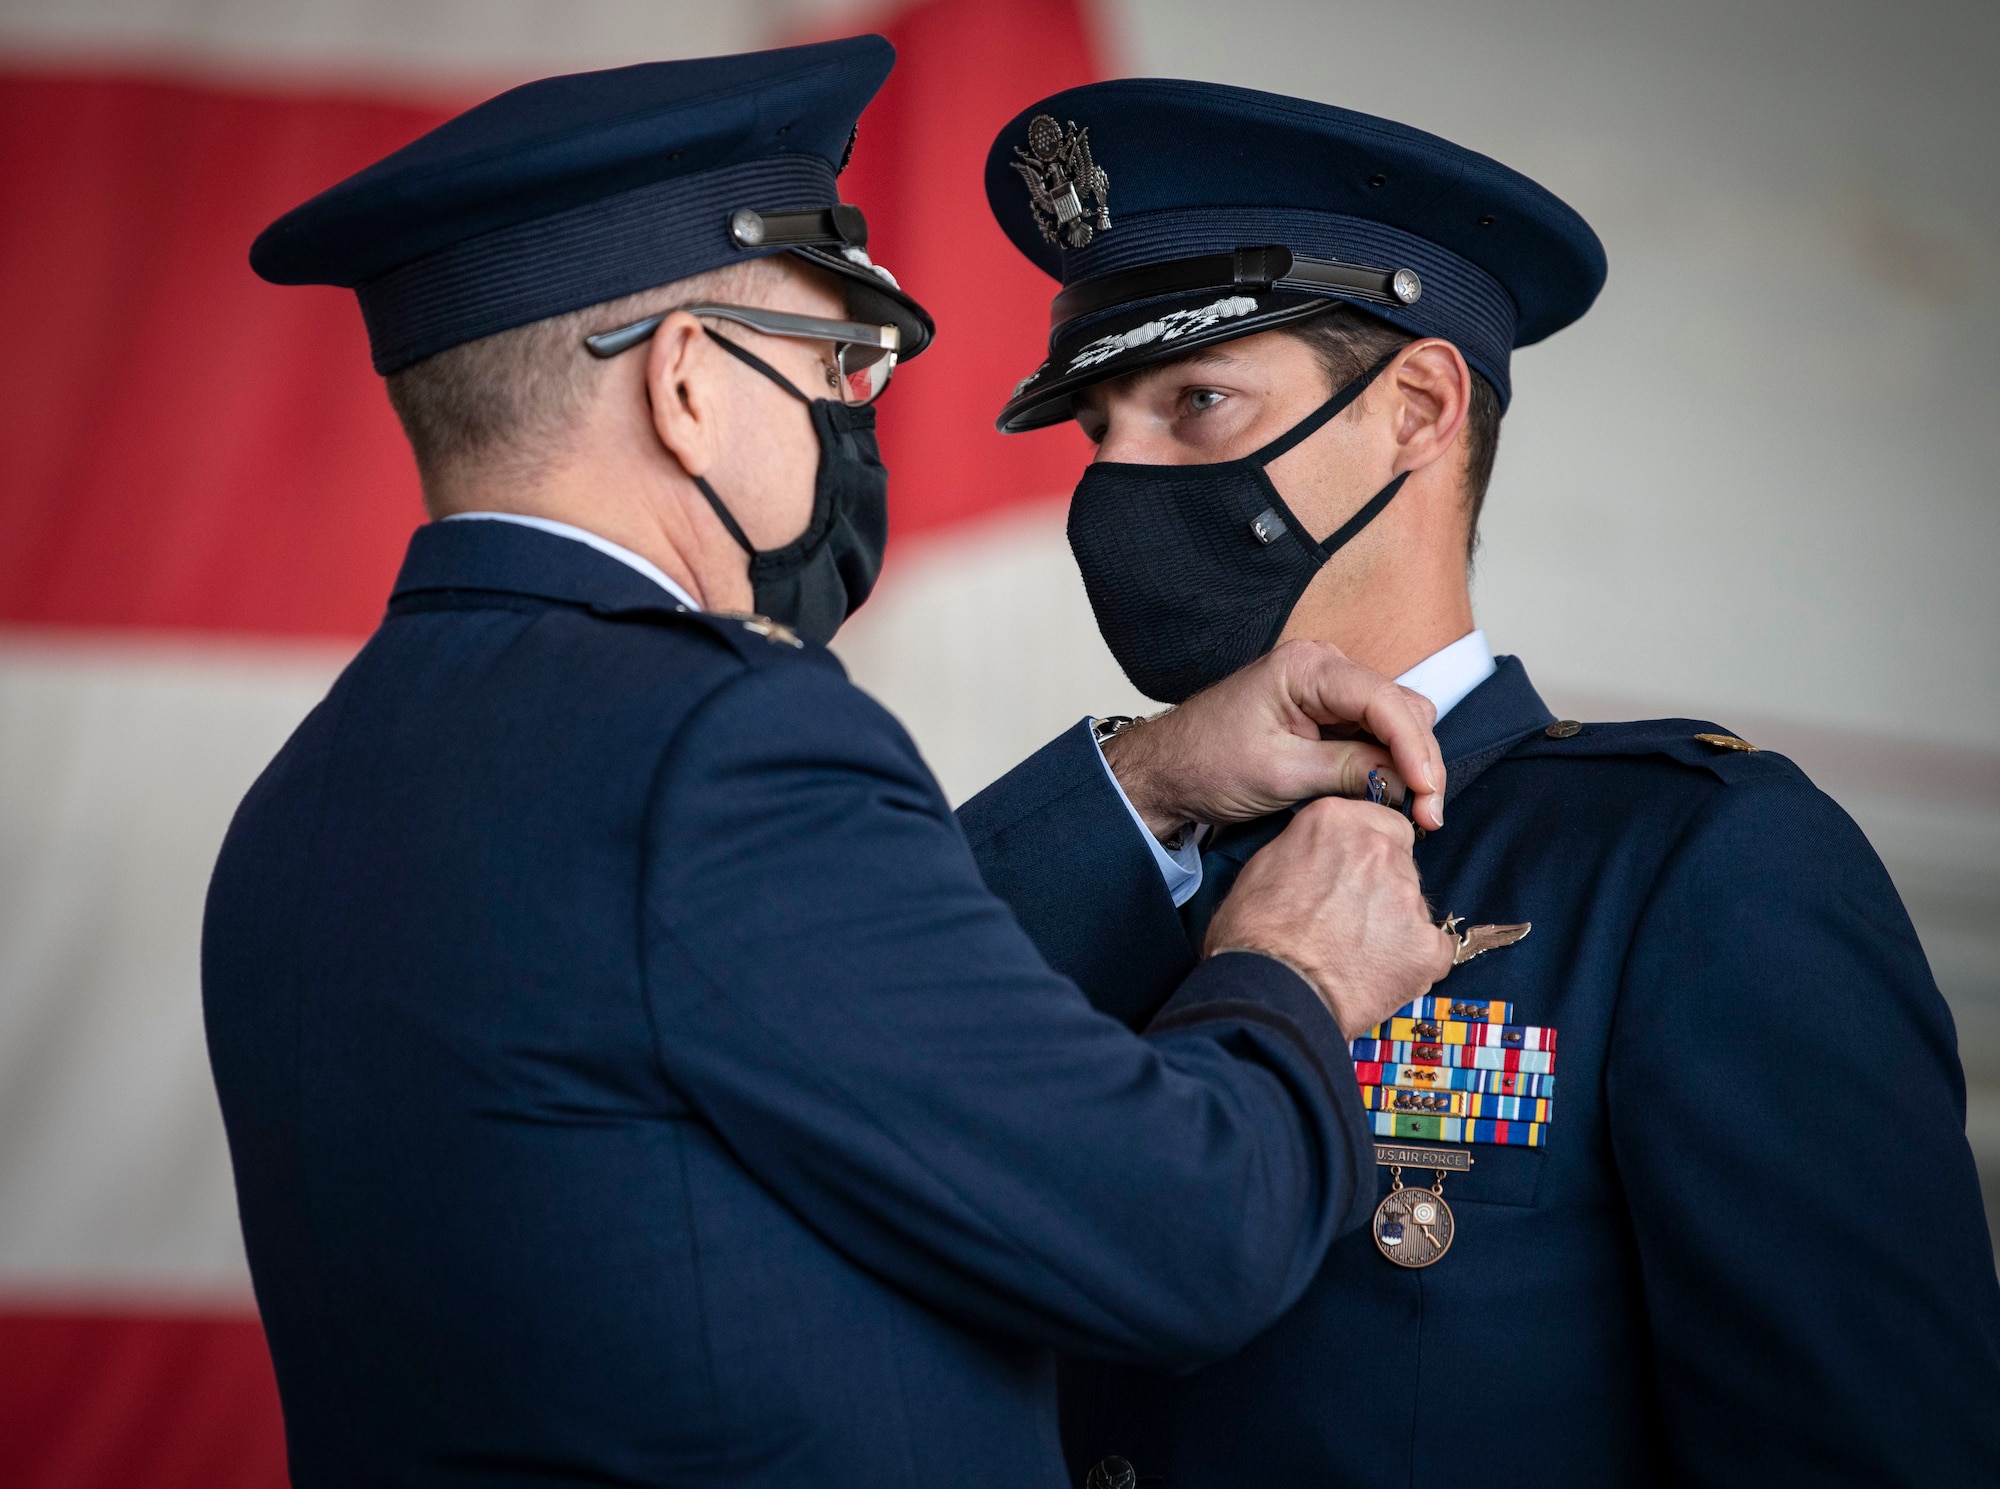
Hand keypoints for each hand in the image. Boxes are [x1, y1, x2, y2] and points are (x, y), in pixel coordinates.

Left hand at [1101, 640, 1444, 838]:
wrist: (1167, 772)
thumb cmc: (1206, 765)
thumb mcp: (1280, 773)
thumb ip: (1349, 771)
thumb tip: (1405, 781)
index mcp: (1307, 666)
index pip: (1385, 701)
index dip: (1415, 749)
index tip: (1428, 794)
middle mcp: (1323, 666)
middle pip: (1401, 708)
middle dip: (1420, 760)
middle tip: (1428, 815)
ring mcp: (1326, 688)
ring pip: (1395, 722)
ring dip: (1409, 765)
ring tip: (1414, 812)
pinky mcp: (1325, 713)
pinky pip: (1374, 734)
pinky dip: (1389, 764)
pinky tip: (1392, 796)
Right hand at [1204, 796, 1455, 1038]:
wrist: (1270, 993)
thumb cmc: (1253, 936)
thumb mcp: (1263, 866)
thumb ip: (1307, 848)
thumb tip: (1321, 855)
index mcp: (1337, 821)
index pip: (1384, 824)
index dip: (1372, 852)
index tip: (1358, 875)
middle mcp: (1378, 849)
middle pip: (1400, 862)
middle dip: (1382, 887)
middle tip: (1350, 920)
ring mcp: (1407, 896)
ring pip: (1413, 905)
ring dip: (1393, 925)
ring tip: (1356, 954)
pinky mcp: (1426, 945)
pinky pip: (1431, 950)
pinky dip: (1411, 963)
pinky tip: (1377, 975)